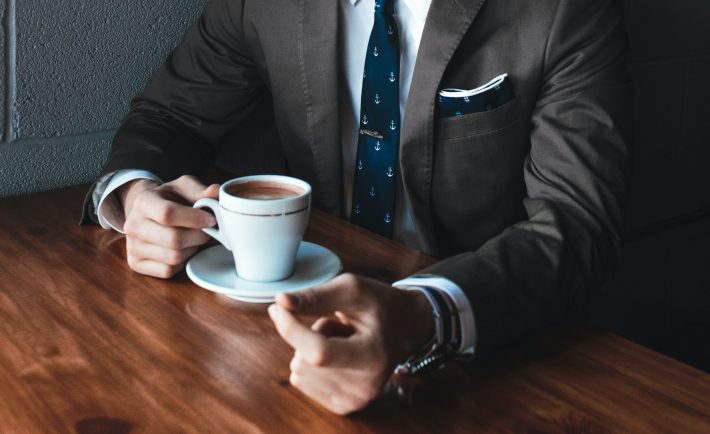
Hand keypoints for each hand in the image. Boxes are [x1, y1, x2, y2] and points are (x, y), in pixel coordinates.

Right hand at [120, 175, 219, 277]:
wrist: (146, 211)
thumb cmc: (169, 199)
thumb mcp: (182, 187)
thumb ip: (199, 190)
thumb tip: (216, 192)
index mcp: (143, 202)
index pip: (168, 213)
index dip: (194, 218)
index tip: (211, 219)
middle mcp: (133, 225)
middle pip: (174, 239)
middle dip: (198, 236)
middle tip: (206, 231)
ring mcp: (132, 246)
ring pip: (174, 257)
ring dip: (192, 249)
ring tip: (193, 238)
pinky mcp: (136, 263)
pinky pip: (168, 270)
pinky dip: (182, 262)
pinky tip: (183, 250)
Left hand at [268, 273, 434, 414]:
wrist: (407, 327)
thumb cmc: (380, 305)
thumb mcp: (352, 289)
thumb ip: (316, 296)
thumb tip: (280, 301)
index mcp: (374, 355)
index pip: (318, 351)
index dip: (291, 329)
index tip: (277, 308)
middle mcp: (366, 385)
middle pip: (304, 361)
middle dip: (310, 335)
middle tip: (341, 326)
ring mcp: (356, 400)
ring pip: (299, 371)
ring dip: (311, 349)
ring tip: (342, 339)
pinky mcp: (345, 406)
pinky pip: (302, 382)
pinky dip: (312, 365)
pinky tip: (338, 355)